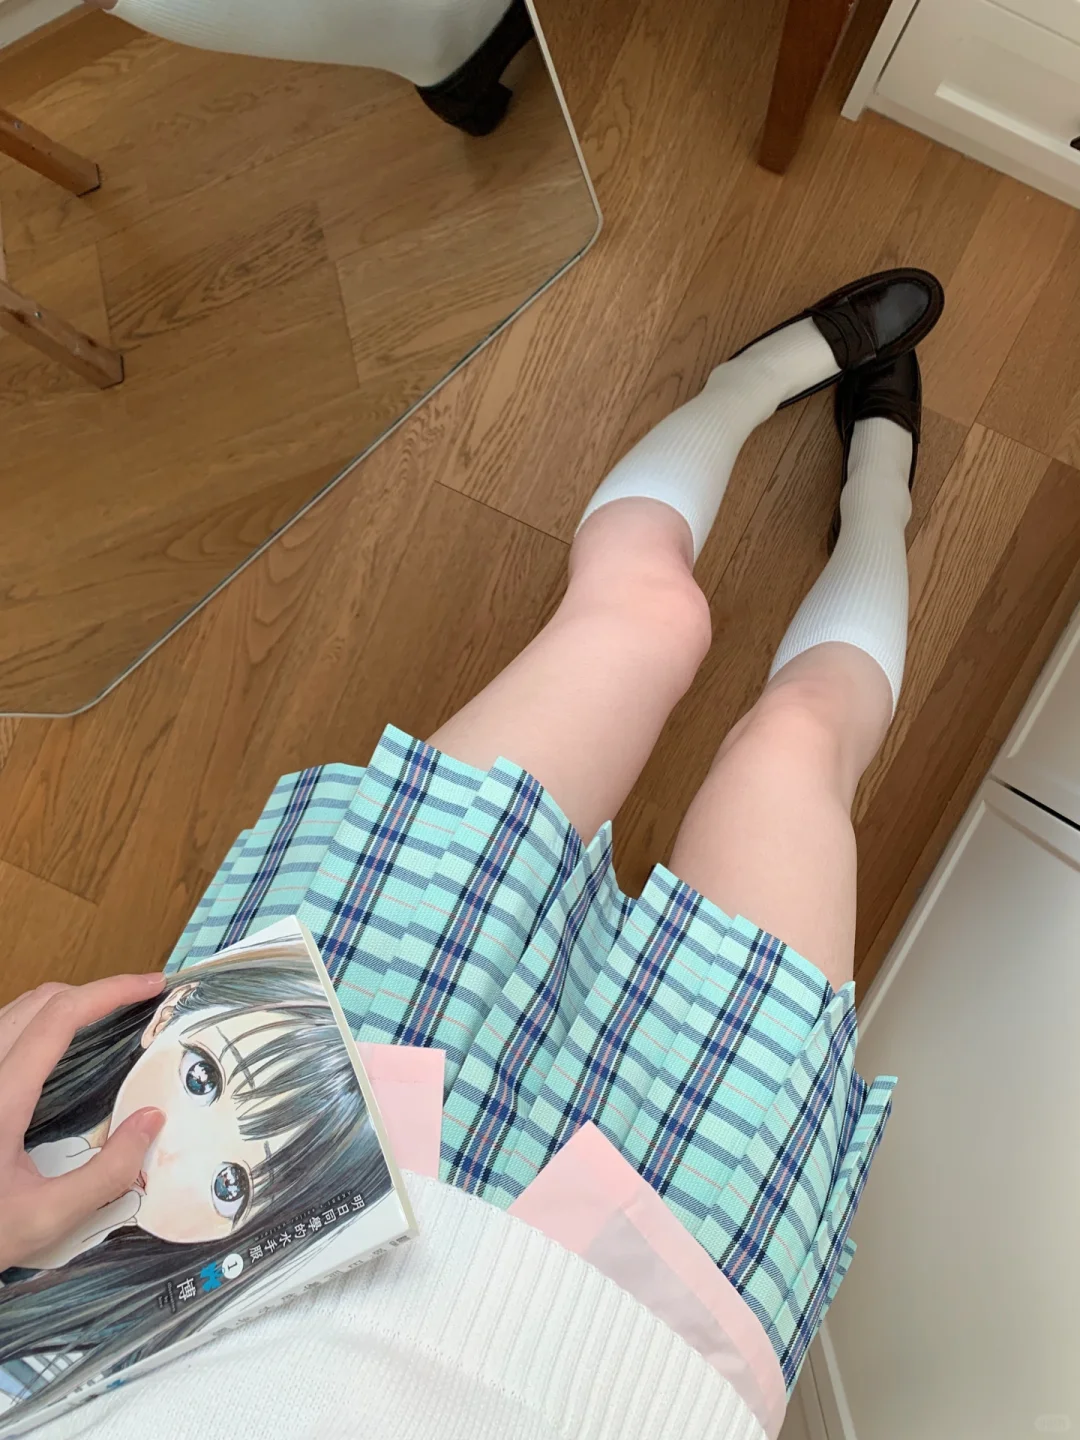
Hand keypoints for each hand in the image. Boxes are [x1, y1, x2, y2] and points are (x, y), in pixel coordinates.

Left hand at [0, 975, 166, 1272]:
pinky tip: (60, 1046)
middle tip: (139, 1004)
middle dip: (95, 991)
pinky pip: (3, 1031)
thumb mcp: (47, 1218)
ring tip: (106, 1018)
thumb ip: (107, 1173)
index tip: (153, 986)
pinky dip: (39, 1021)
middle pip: (40, 1001)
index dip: (112, 991)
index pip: (61, 1017)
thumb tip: (152, 1119)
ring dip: (65, 1003)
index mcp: (3, 1097)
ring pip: (16, 1010)